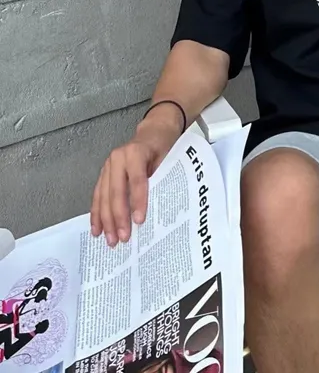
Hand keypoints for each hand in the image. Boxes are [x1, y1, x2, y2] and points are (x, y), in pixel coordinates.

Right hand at [90, 121, 176, 246]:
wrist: (153, 132)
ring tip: (110, 240)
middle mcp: (118, 158)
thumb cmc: (162, 147)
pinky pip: (98, 195)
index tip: (139, 221)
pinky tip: (97, 229)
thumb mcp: (167, 158)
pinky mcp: (103, 173)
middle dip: (119, 217)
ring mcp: (108, 166)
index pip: (137, 181)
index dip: (138, 202)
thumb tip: (158, 210)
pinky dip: (97, 214)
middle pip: (117, 191)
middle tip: (123, 237)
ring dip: (106, 220)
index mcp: (136, 152)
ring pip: (104, 196)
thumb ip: (160, 179)